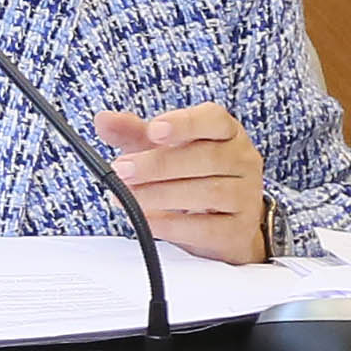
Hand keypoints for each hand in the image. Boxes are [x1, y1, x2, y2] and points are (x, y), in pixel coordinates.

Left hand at [91, 102, 267, 264]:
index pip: (213, 119)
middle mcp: (242, 160)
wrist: (224, 224)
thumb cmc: (193, 176)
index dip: (184, 123)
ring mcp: (246, 195)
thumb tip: (103, 120)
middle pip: (206, 157)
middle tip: (122, 169)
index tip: (154, 130)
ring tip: (128, 196)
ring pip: (208, 192)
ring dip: (161, 194)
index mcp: (226, 132)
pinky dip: (173, 225)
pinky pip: (207, 228)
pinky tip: (148, 220)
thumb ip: (134, 133)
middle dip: (159, 164)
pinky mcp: (239, 230)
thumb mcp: (162, 150)